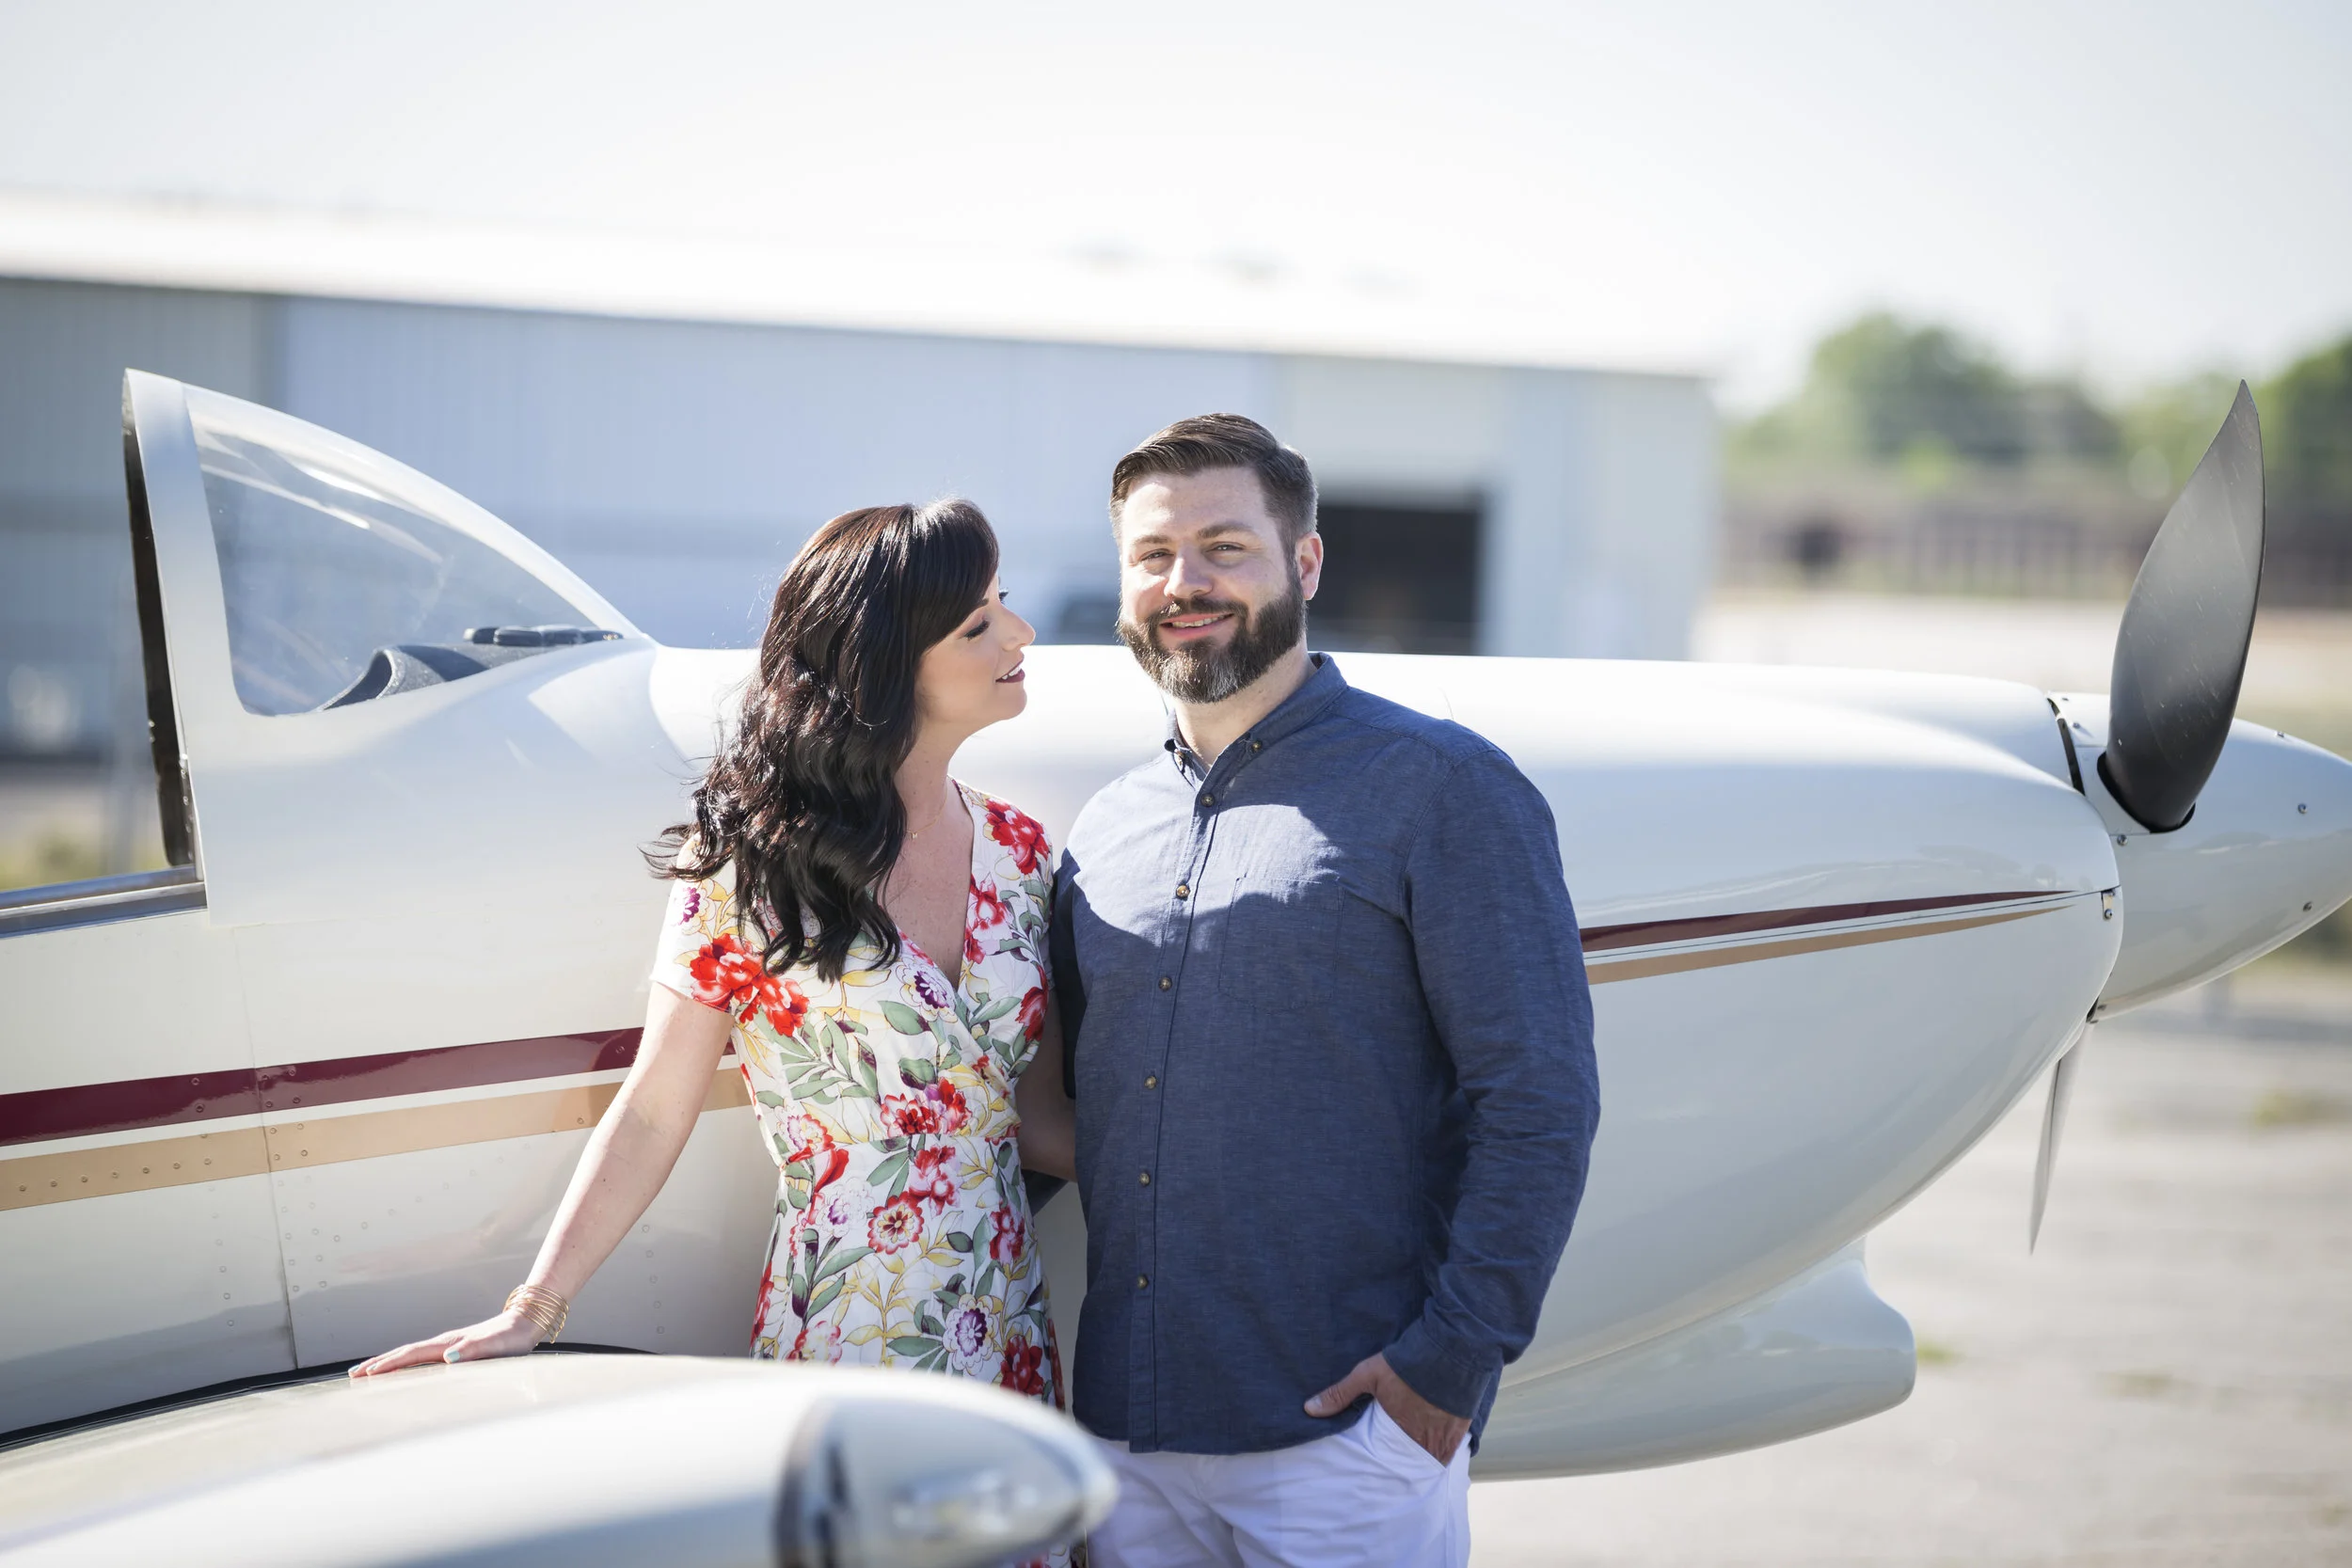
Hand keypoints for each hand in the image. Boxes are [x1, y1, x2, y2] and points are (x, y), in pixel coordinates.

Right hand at [348, 1310, 542, 1377]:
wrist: (524, 1324)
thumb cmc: (510, 1338)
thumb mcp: (494, 1345)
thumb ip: (473, 1350)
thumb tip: (448, 1357)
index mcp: (448, 1343)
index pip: (411, 1354)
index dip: (388, 1365)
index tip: (365, 1375)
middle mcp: (443, 1343)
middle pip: (403, 1352)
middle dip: (377, 1364)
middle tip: (352, 1376)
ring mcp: (447, 1345)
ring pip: (410, 1354)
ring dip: (387, 1363)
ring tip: (366, 1373)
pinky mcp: (454, 1349)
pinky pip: (421, 1358)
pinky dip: (404, 1363)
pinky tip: (402, 1370)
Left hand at [1304, 1352, 1471, 1465]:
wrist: (1451, 1349)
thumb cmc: (1407, 1363)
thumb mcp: (1368, 1375)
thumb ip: (1340, 1394)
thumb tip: (1309, 1409)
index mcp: (1399, 1432)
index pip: (1387, 1460)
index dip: (1382, 1463)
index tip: (1376, 1467)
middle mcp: (1423, 1440)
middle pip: (1410, 1462)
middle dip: (1402, 1463)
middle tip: (1393, 1465)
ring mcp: (1445, 1437)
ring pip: (1431, 1459)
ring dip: (1422, 1457)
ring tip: (1413, 1456)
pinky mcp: (1460, 1428)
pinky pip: (1450, 1451)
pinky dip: (1441, 1451)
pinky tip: (1435, 1445)